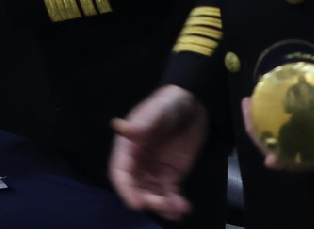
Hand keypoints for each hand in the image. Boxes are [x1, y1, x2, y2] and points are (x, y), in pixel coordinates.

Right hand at [110, 86, 206, 220]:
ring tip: (176, 208)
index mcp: (128, 146)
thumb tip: (123, 128)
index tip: (135, 203)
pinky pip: (169, 194)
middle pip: (136, 187)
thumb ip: (143, 122)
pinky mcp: (170, 176)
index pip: (121, 171)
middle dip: (146, 199)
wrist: (192, 105)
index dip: (125, 188)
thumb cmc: (169, 104)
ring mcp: (154, 170)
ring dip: (161, 205)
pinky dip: (174, 205)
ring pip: (152, 194)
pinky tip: (183, 209)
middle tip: (162, 203)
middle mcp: (138, 162)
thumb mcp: (157, 110)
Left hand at [242, 34, 313, 172]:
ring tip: (251, 112)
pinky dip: (283, 138)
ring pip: (296, 156)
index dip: (284, 152)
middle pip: (296, 160)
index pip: (311, 157)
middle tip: (248, 109)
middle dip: (267, 140)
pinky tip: (267, 120)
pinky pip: (303, 150)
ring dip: (271, 138)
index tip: (263, 138)